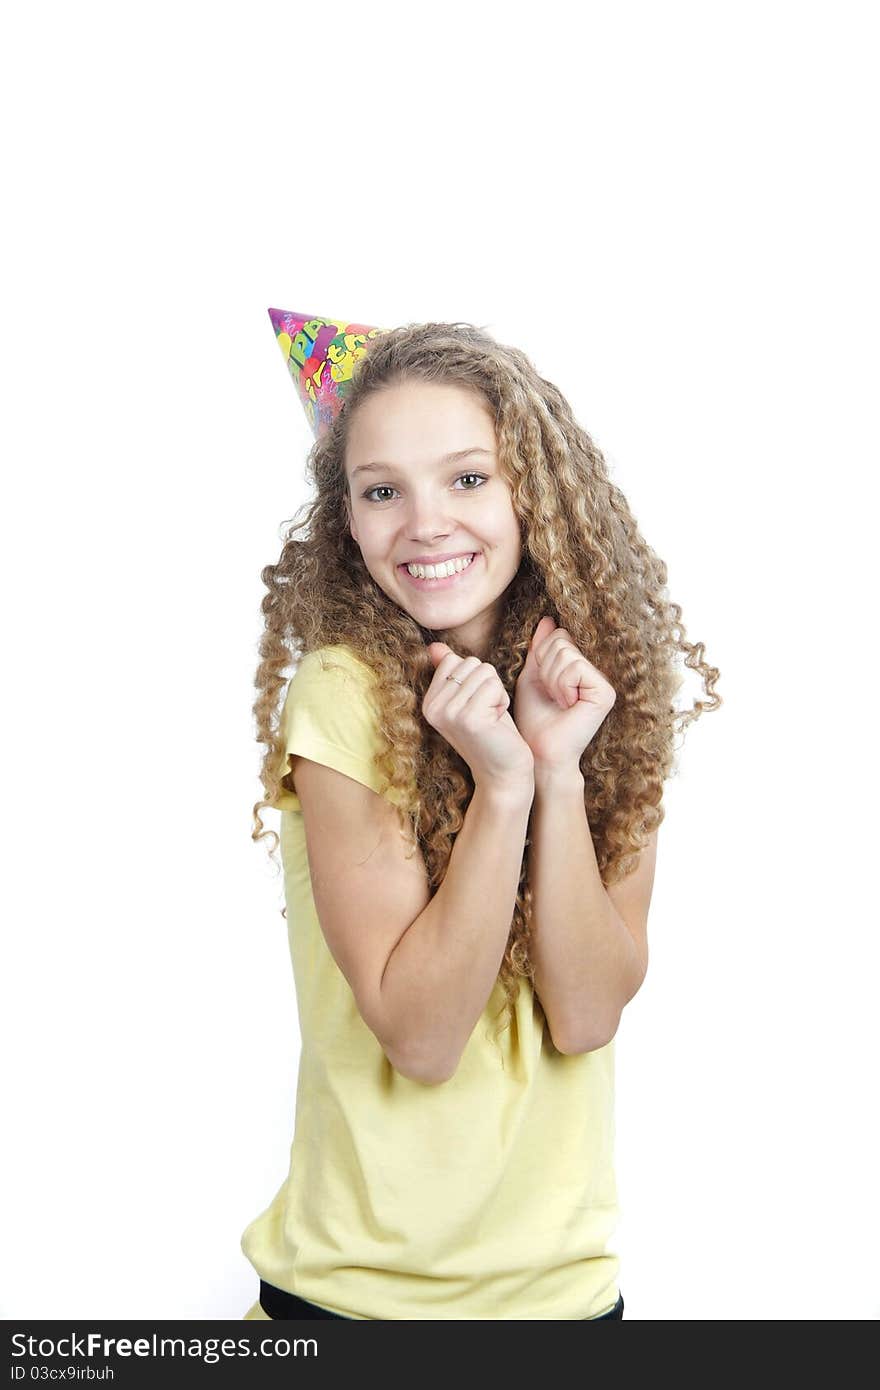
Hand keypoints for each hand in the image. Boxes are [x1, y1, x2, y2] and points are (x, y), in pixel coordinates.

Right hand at [425, 642, 534, 789]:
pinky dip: (502, 701)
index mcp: (428, 702)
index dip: (474, 678)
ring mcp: (449, 714)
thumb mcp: (468, 699)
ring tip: (491, 718)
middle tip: (486, 713)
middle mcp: (433, 708)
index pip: (453, 660)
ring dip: (496, 693)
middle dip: (487, 684)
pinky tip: (496, 723)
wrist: (503, 772)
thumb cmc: (491, 733)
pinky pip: (494, 686)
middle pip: (471, 663)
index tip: (475, 705)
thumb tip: (434, 647)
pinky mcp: (469, 719)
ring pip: (485, 672)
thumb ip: (449, 674)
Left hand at [513, 616, 615, 770]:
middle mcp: (596, 672)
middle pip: (562, 640)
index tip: (543, 684)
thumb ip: (540, 649)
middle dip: (544, 666)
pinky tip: (567, 704)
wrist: (539, 750)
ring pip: (566, 653)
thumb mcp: (532, 677)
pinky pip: (574, 667)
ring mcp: (603, 682)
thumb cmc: (534, 717)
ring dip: (551, 679)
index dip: (540, 656)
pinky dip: (561, 685)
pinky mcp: (606, 692)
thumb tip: (548, 620)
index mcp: (581, 667)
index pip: (558, 635)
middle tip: (550, 694)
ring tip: (558, 700)